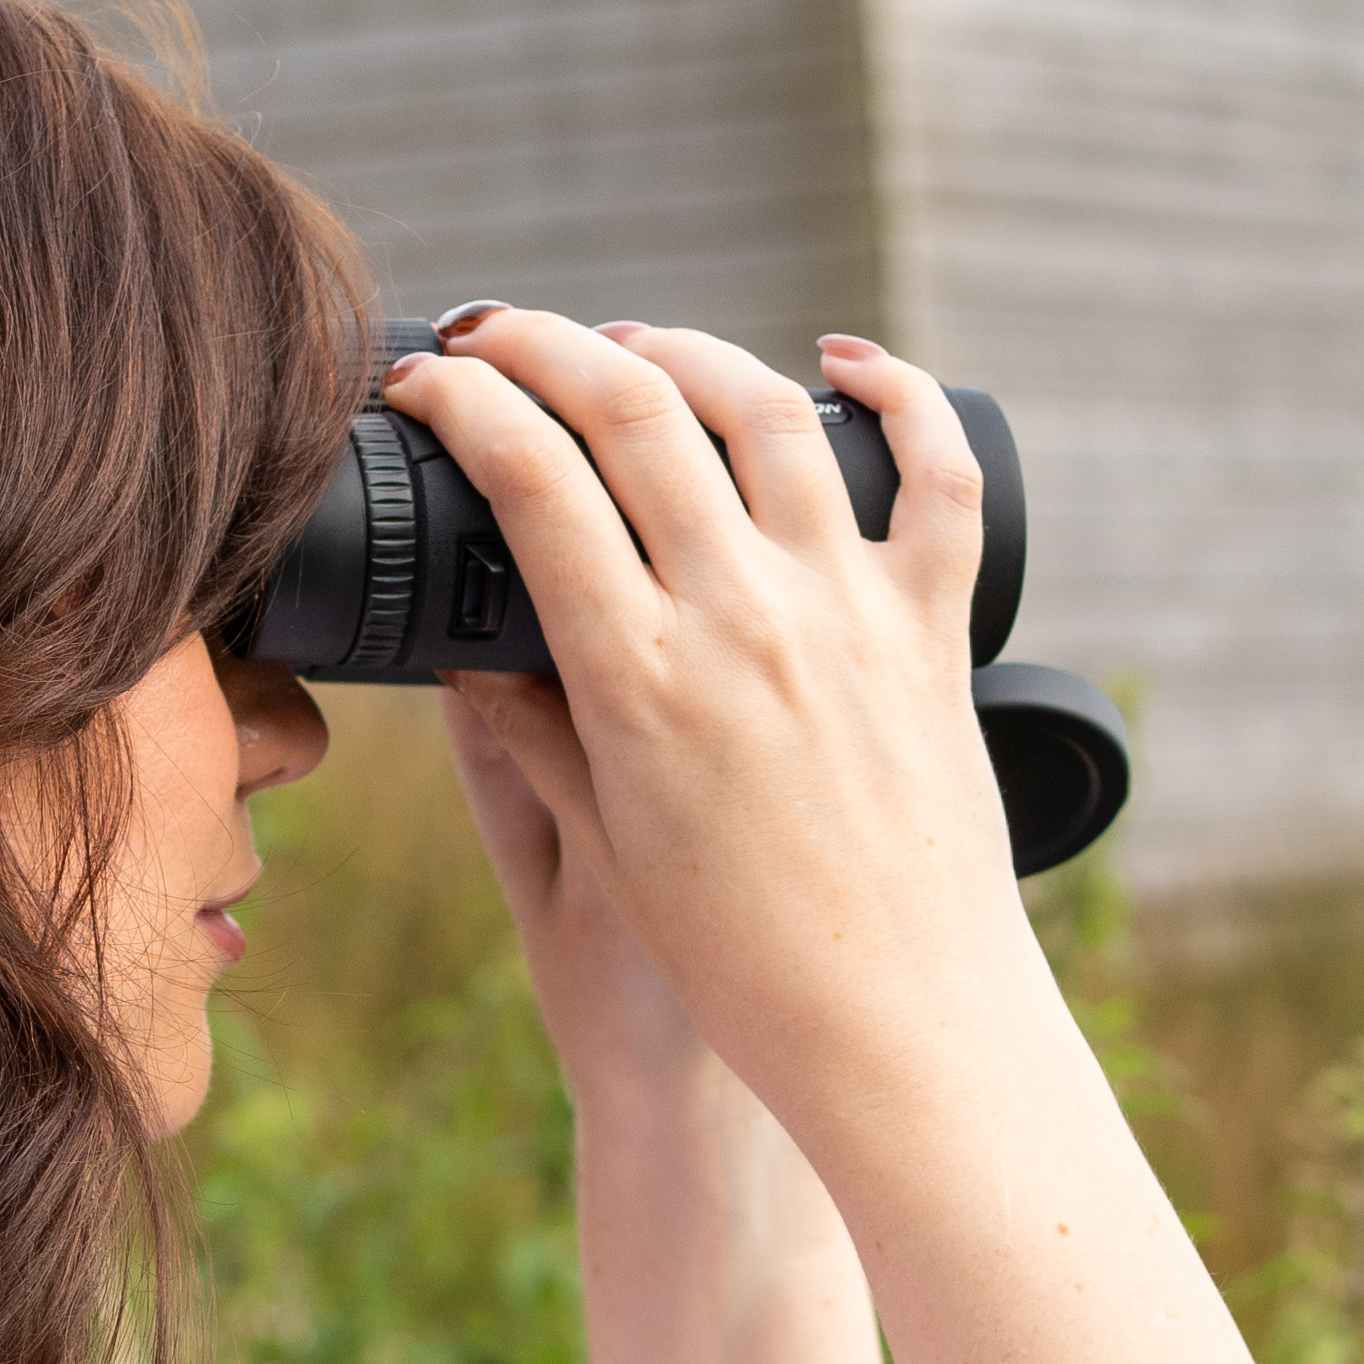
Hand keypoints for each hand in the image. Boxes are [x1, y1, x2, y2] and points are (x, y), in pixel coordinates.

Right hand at [368, 314, 1047, 1166]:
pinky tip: (842, 361)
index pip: (532, 481)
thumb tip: (469, 652)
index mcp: (642, 680)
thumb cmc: (740, 967)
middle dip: (545, 342)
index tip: (425, 382)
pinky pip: (938, 473)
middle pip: (636, 410)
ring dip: (688, 348)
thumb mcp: (603, 850)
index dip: (464, 402)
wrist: (899, 1028)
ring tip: (633, 345)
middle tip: (497, 335)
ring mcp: (850, 613)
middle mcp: (747, 622)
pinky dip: (898, 394)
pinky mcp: (934, 630)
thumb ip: (532, 737)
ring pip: (769, 410)